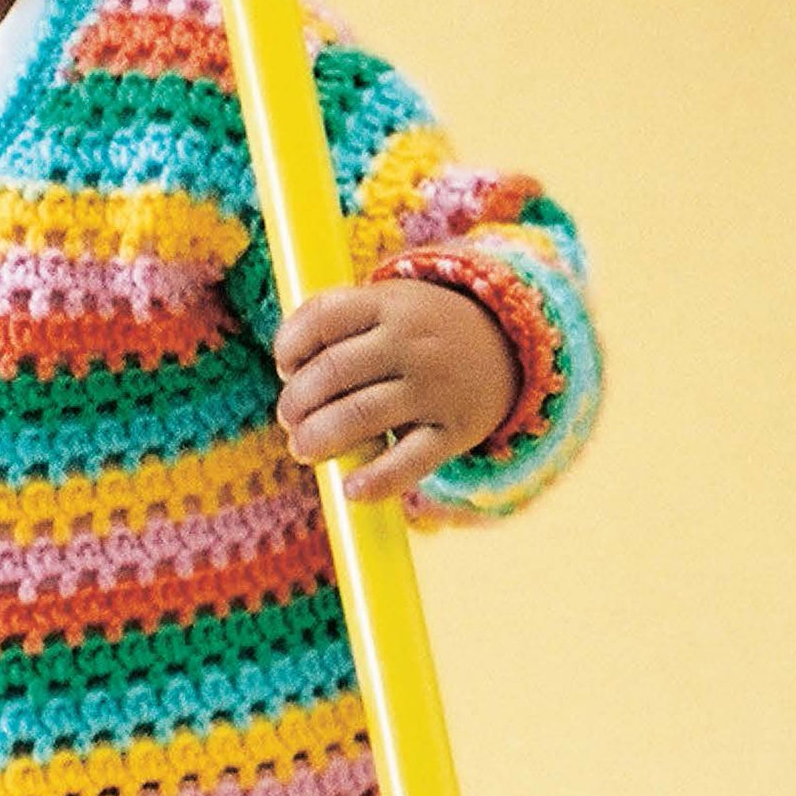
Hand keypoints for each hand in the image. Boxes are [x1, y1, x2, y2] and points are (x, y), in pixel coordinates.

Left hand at [273, 277, 520, 504]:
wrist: (509, 346)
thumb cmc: (422, 331)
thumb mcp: (389, 306)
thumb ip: (338, 326)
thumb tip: (288, 375)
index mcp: (389, 304)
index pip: (320, 318)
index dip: (288, 347)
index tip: (285, 368)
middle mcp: (411, 343)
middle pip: (332, 371)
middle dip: (295, 402)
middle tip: (289, 418)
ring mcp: (434, 388)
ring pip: (360, 415)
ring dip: (318, 437)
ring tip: (304, 448)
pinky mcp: (453, 432)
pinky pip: (409, 461)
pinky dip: (375, 480)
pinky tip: (351, 490)